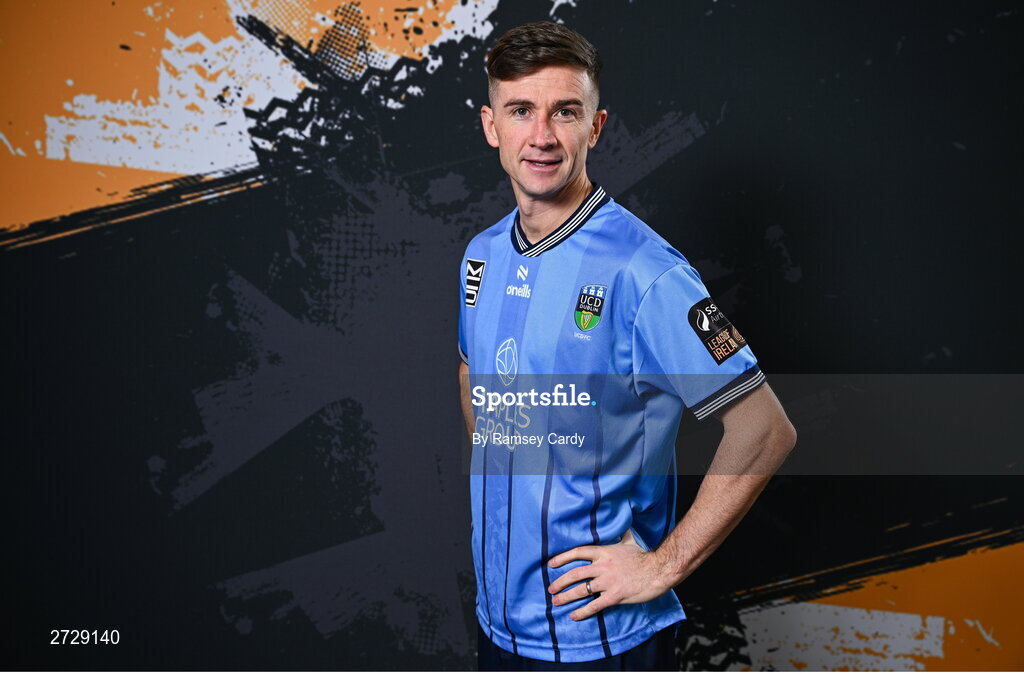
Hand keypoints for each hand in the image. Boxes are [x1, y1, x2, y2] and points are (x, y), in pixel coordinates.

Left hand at [546, 529, 675, 620]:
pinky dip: (582, 611)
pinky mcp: (614, 596)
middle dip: (560, 582)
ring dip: (566, 596)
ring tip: (556, 601)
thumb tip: (623, 525)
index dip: (562, 558)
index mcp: (604, 552)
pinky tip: (573, 615)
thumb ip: (623, 536)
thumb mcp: (630, 542)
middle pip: (575, 574)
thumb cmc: (644, 557)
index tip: (551, 564)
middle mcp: (602, 566)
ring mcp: (608, 582)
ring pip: (581, 590)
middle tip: (550, 589)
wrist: (658, 570)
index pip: (578, 552)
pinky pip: (594, 605)